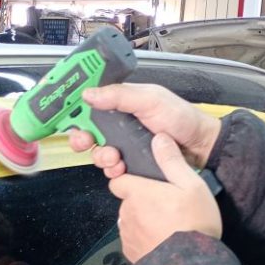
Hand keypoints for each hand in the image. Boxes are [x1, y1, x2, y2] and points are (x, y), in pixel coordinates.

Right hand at [67, 83, 221, 171]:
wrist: (199, 146)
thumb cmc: (180, 117)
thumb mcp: (150, 99)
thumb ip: (119, 96)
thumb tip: (89, 94)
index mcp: (121, 103)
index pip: (89, 104)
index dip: (74, 110)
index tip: (65, 116)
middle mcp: (118, 124)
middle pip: (87, 131)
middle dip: (81, 138)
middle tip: (85, 141)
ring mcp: (123, 145)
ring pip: (97, 152)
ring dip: (100, 156)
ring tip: (113, 157)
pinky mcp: (130, 164)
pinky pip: (111, 170)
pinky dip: (112, 171)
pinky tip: (121, 169)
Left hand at [107, 133, 222, 262]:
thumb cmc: (193, 225)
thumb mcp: (192, 186)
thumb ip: (172, 161)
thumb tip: (159, 139)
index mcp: (138, 193)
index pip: (119, 180)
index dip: (130, 180)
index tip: (145, 183)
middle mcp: (127, 213)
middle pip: (127, 201)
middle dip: (142, 202)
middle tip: (167, 207)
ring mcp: (127, 234)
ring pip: (130, 220)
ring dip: (143, 221)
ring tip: (168, 226)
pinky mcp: (130, 253)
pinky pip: (134, 240)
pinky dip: (144, 239)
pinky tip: (163, 240)